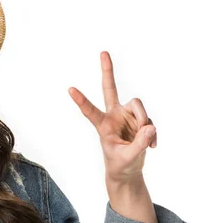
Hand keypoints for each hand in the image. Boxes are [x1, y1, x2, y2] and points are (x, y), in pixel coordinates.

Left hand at [68, 51, 156, 185]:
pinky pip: (150, 121)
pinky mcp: (140, 120)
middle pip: (110, 89)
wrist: (128, 170)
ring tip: (146, 142)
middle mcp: (114, 115)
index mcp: (102, 125)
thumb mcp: (128, 158)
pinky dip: (152, 135)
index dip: (81, 101)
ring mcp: (127, 116)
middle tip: (103, 52)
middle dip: (107, 71)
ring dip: (145, 123)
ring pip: (140, 108)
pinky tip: (151, 147)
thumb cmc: (120, 164)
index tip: (69, 89)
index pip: (90, 111)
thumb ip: (139, 144)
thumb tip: (150, 126)